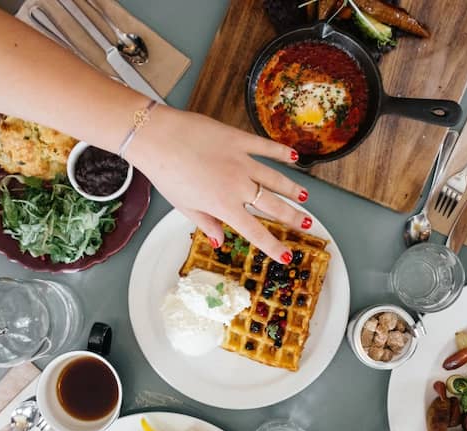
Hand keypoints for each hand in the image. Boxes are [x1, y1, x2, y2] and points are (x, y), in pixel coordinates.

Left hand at [128, 106, 311, 262]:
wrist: (158, 138)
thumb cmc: (166, 174)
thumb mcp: (184, 206)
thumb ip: (206, 223)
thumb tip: (219, 242)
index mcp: (224, 206)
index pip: (255, 232)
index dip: (273, 246)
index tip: (286, 257)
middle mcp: (238, 186)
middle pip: (273, 205)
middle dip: (293, 217)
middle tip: (308, 225)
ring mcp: (242, 161)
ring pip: (275, 178)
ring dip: (292, 189)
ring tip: (304, 197)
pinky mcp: (239, 140)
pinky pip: (265, 147)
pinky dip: (281, 152)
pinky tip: (294, 158)